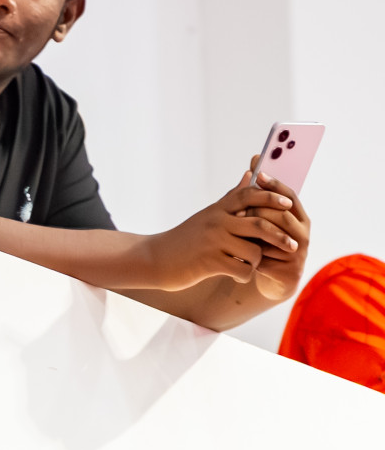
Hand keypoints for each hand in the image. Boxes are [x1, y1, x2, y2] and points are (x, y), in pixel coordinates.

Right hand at [145, 173, 298, 290]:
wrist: (157, 258)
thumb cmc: (187, 238)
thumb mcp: (209, 215)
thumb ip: (231, 198)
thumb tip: (249, 174)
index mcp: (217, 209)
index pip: (247, 195)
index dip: (270, 196)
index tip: (288, 202)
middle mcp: (216, 222)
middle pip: (258, 223)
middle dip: (279, 236)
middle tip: (293, 246)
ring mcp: (213, 241)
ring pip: (254, 251)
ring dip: (257, 261)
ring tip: (248, 263)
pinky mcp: (210, 262)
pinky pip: (243, 270)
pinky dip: (245, 275)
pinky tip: (237, 273)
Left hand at [246, 171, 310, 300]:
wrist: (268, 277)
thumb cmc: (262, 241)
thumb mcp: (259, 218)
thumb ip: (255, 193)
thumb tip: (253, 162)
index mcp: (298, 218)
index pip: (290, 197)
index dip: (276, 184)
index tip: (258, 174)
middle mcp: (302, 234)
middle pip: (281, 214)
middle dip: (258, 210)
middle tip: (237, 211)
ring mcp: (298, 254)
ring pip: (274, 236)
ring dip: (253, 231)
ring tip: (235, 230)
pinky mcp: (290, 273)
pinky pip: (266, 259)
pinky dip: (250, 254)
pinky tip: (236, 252)